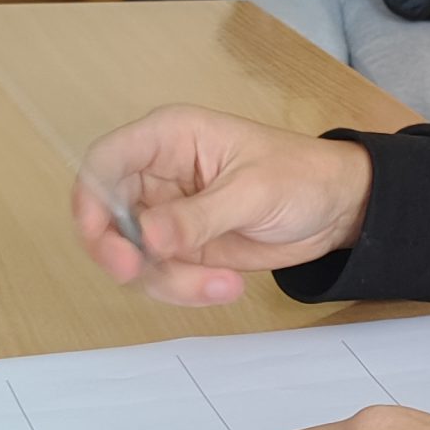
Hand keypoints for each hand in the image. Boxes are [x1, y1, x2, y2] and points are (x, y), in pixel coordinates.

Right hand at [72, 104, 373, 304]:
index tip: (100, 238)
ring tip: (225, 285)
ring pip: (132, 256)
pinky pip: (160, 276)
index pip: (105, 162)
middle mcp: (158, 176)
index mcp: (169, 138)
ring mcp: (167, 216)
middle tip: (139, 274)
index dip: (89, 200)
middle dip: (119, 253)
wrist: (339, 209)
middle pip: (105, 216)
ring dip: (168, 280)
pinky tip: (228, 287)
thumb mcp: (253, 192)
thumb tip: (145, 238)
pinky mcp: (182, 249)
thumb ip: (197, 217)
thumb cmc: (303, 176)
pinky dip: (185, 290)